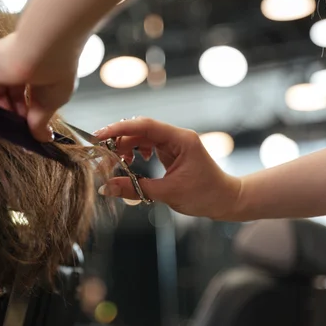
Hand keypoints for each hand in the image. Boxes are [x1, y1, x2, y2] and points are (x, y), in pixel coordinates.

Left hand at [0, 33, 77, 141]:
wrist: (41, 53)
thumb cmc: (54, 73)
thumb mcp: (51, 104)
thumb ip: (40, 122)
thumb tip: (44, 139)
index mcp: (35, 72)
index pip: (22, 96)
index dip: (22, 112)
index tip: (26, 128)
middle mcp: (15, 64)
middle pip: (4, 93)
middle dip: (9, 110)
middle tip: (15, 124)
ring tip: (4, 109)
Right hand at [94, 117, 241, 219]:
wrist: (226, 200)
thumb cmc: (205, 195)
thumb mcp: (168, 193)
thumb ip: (135, 189)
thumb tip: (107, 188)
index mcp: (180, 139)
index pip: (145, 125)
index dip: (120, 129)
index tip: (100, 136)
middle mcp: (177, 137)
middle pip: (140, 130)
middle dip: (120, 141)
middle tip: (104, 157)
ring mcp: (174, 143)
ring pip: (142, 137)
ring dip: (127, 148)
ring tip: (118, 163)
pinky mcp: (171, 152)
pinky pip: (148, 146)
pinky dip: (136, 153)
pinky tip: (133, 163)